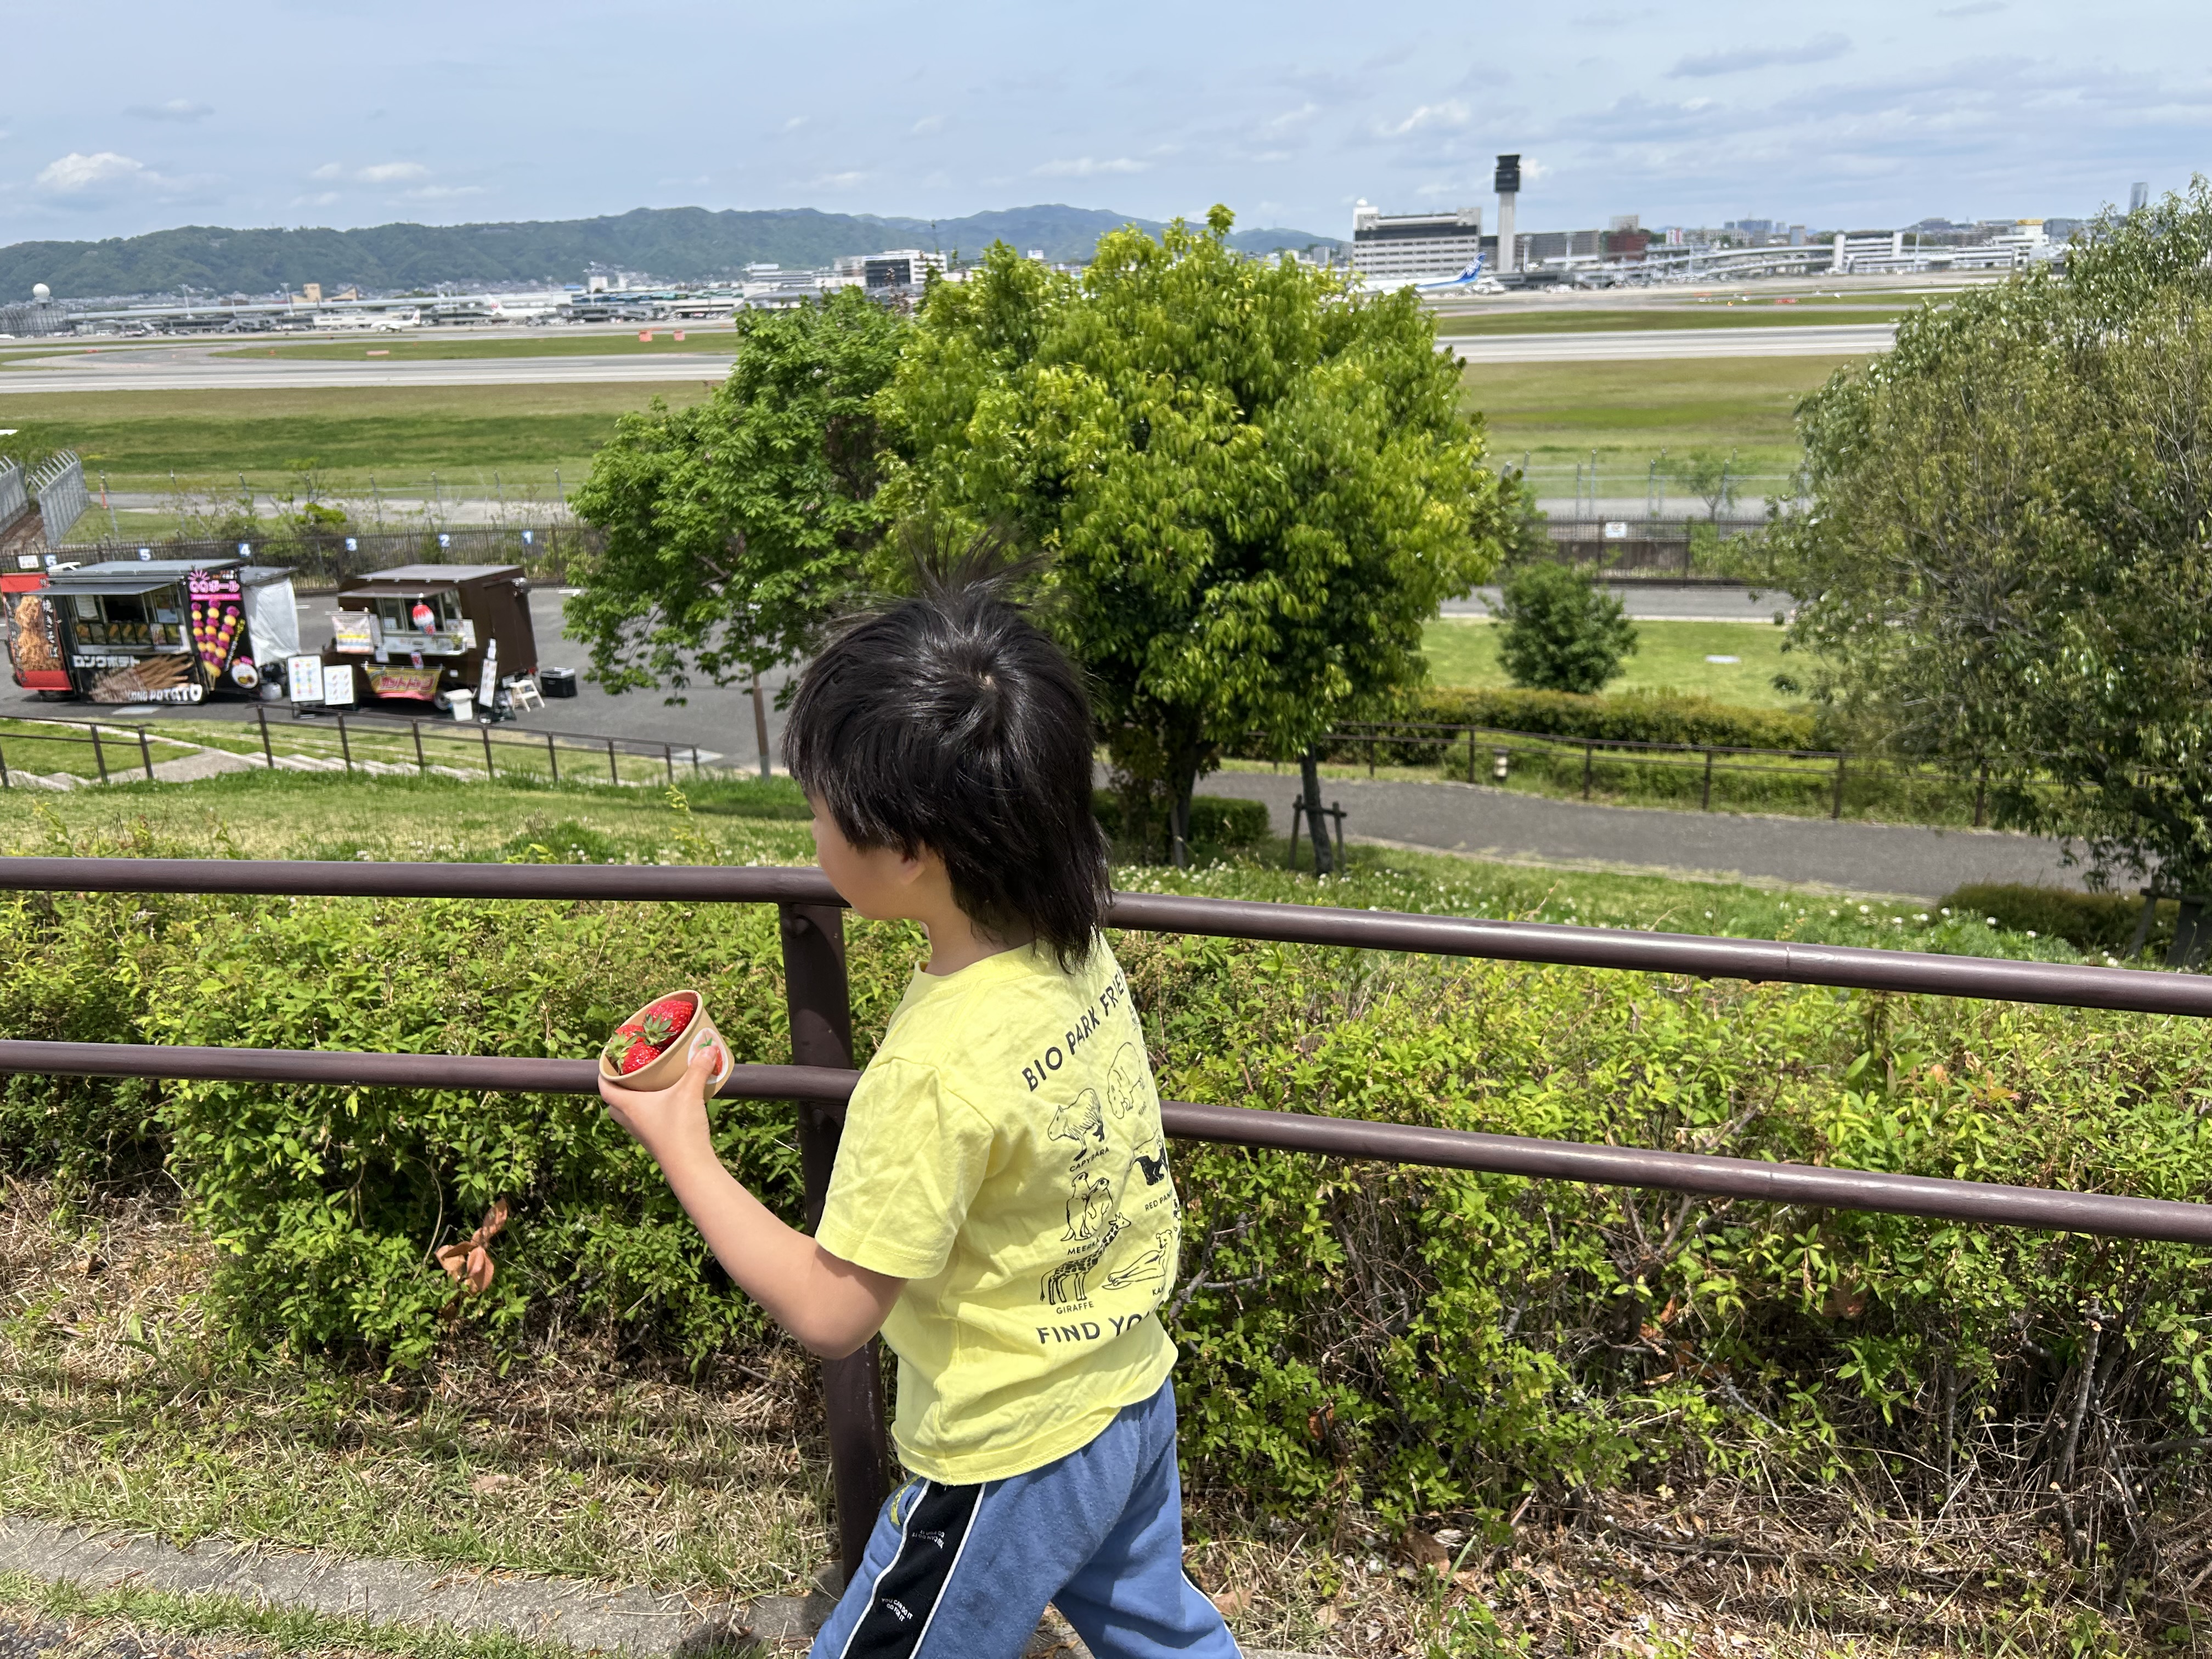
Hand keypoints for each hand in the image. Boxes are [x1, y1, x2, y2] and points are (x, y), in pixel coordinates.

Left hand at [599, 1048, 717, 1173]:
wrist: (689, 1166)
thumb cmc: (680, 1128)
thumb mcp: (690, 1092)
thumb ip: (698, 1068)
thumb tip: (709, 1047)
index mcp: (629, 1105)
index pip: (605, 1088)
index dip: (603, 1074)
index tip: (609, 1060)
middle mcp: (630, 1120)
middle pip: (614, 1103)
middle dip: (619, 1087)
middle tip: (631, 1073)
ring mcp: (641, 1133)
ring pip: (628, 1115)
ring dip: (633, 1101)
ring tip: (648, 1087)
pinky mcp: (654, 1141)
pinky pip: (644, 1123)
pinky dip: (649, 1112)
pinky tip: (666, 1105)